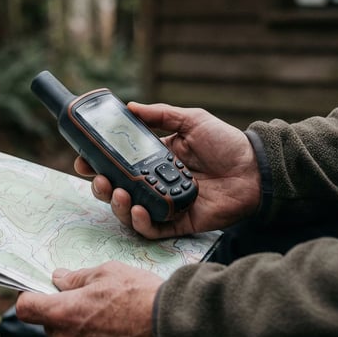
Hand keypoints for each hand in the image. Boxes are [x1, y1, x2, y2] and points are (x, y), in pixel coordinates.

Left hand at [15, 262, 168, 336]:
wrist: (175, 329)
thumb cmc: (141, 295)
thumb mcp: (108, 272)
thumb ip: (77, 278)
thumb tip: (59, 280)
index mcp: (64, 314)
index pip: (26, 308)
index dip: (30, 298)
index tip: (40, 293)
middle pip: (52, 328)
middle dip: (65, 316)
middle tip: (93, 304)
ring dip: (84, 336)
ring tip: (116, 323)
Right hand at [76, 102, 260, 238]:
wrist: (256, 169)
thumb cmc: (227, 143)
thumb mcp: (192, 120)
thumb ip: (160, 115)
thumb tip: (128, 106)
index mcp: (154, 160)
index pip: (117, 164)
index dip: (96, 163)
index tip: (81, 158)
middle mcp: (155, 184)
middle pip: (117, 190)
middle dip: (100, 187)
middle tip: (97, 179)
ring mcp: (165, 205)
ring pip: (129, 212)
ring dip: (117, 205)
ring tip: (118, 192)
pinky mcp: (179, 223)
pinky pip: (152, 230)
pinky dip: (141, 222)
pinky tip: (138, 210)